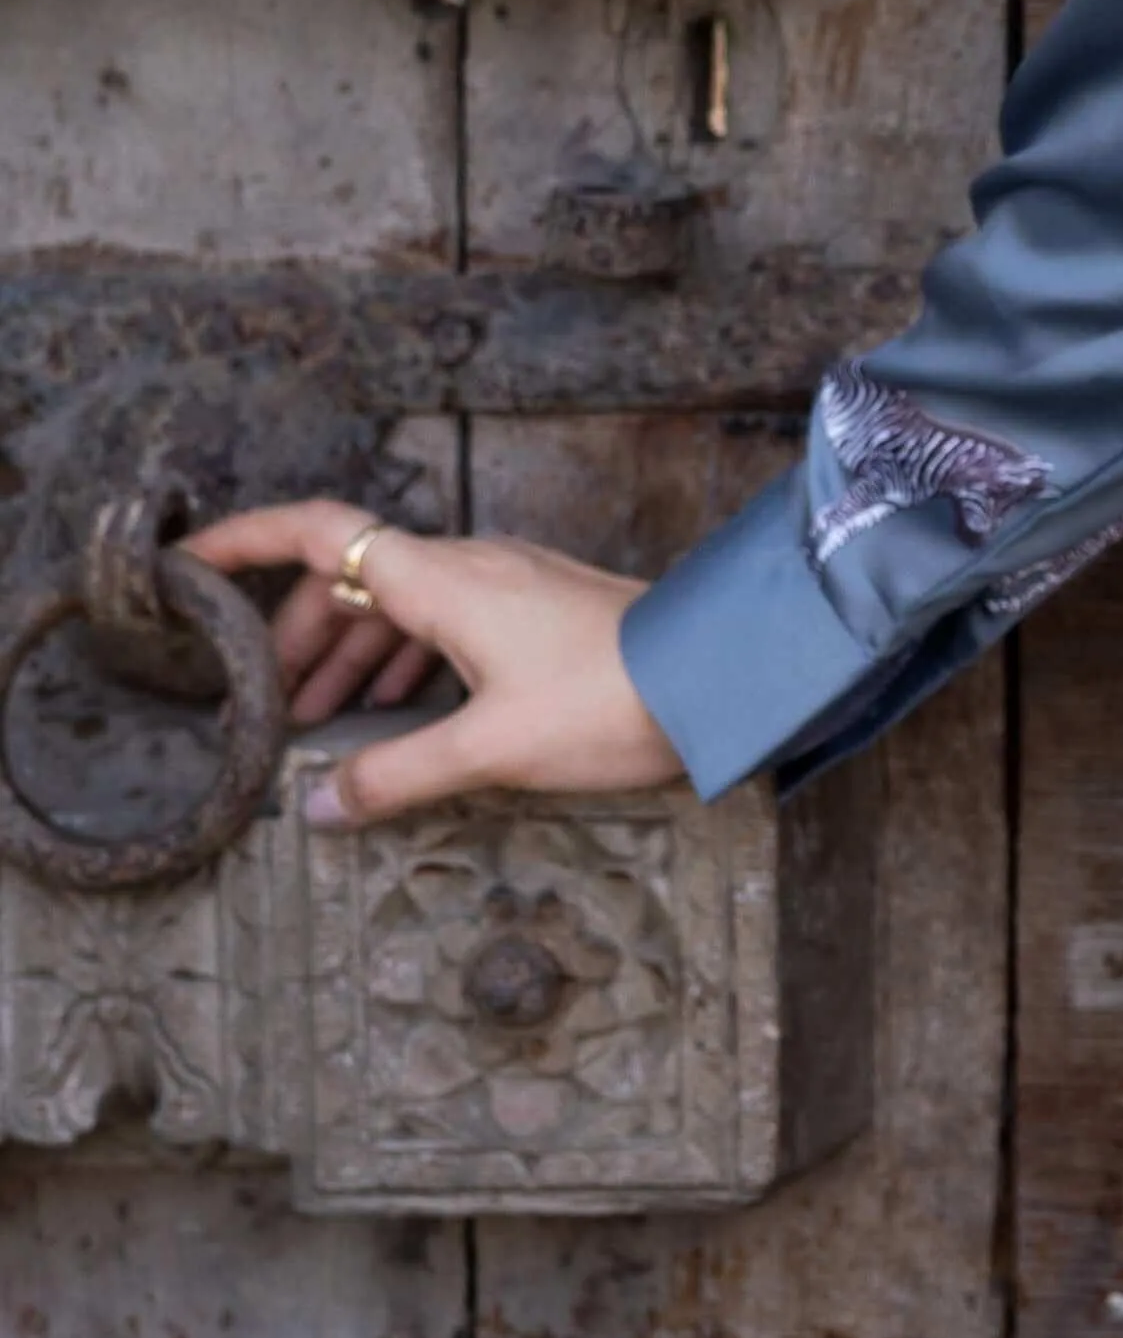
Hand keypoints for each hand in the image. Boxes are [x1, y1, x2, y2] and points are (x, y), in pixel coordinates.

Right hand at [187, 502, 683, 829]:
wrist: (722, 678)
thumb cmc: (614, 698)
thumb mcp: (492, 748)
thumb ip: (398, 777)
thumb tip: (318, 806)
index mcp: (441, 579)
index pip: (317, 532)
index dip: (242, 540)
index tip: (186, 565)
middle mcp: (468, 566)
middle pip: (350, 579)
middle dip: (297, 637)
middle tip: (268, 707)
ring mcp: (507, 583)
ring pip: (400, 604)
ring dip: (352, 656)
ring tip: (325, 724)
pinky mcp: (538, 611)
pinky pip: (446, 621)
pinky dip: (406, 661)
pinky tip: (403, 712)